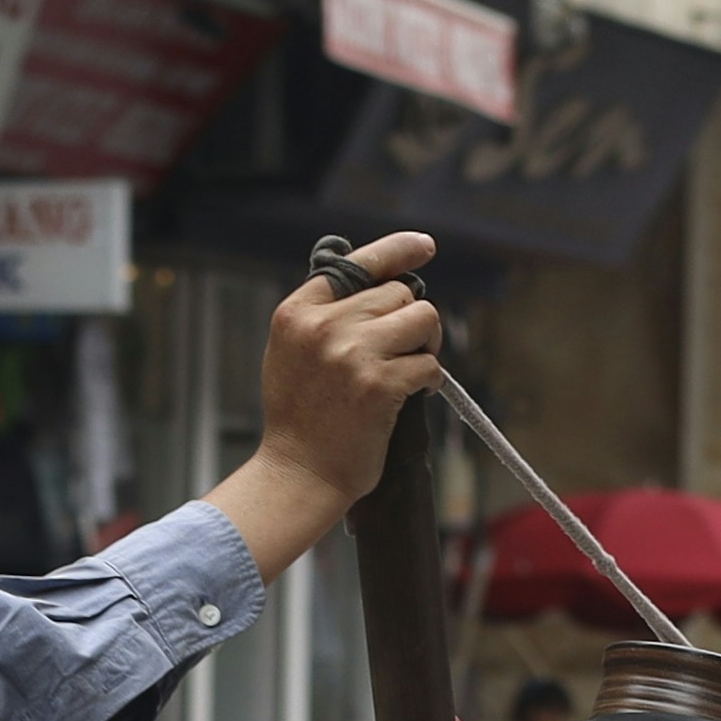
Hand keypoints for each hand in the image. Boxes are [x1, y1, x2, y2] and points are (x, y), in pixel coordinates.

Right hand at [207, 237, 445, 574]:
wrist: (298, 475)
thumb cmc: (300, 420)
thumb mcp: (291, 353)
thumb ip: (324, 316)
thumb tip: (382, 287)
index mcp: (298, 312)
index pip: (357, 264)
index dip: (397, 250)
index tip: (425, 246)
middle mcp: (324, 326)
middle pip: (398, 293)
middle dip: (410, 320)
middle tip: (406, 351)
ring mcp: (352, 354)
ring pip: (422, 318)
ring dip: (426, 344)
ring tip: (411, 370)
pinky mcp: (379, 385)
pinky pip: (429, 364)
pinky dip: (430, 381)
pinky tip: (412, 396)